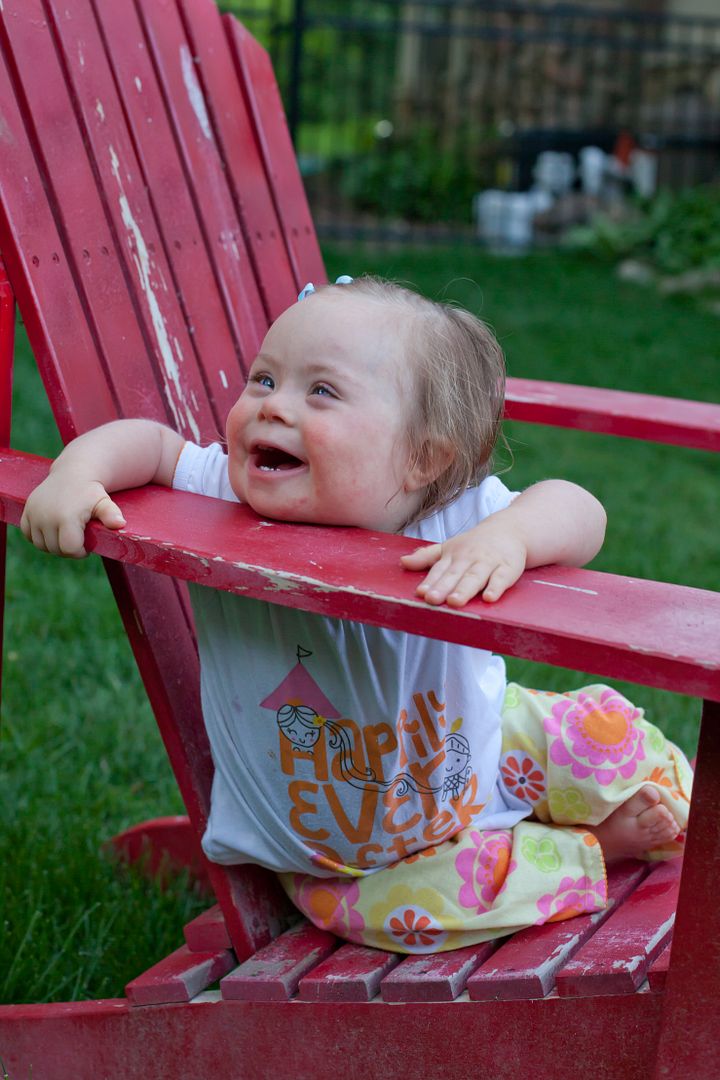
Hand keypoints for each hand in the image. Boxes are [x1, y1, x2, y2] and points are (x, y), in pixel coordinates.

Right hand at [20, 470, 125, 557]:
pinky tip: (52, 530)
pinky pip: (28, 535)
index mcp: (65, 517)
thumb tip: (120, 523)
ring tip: (66, 534)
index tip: (87, 545)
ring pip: (41, 545)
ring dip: (53, 545)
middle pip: (55, 549)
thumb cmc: (91, 491)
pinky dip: (39, 537)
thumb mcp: (104, 502)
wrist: (73, 473)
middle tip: (78, 538)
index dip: (80, 551)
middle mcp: (46, 516)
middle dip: (68, 549)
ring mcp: (34, 514)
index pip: (69, 550)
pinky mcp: (26, 511)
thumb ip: (111, 514)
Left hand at [401, 519, 527, 606]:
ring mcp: (489, 563)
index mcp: (453, 555)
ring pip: (476, 577)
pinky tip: (489, 598)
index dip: (430, 581)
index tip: (421, 592)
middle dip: (444, 587)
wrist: (509, 530)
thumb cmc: (474, 544)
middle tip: (432, 599)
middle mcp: (469, 558)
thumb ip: (426, 557)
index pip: (439, 570)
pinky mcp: (508, 568)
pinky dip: (496, 587)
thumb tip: (402, 562)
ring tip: (455, 602)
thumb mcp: (448, 547)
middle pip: (455, 574)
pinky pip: (502, 578)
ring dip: (465, 589)